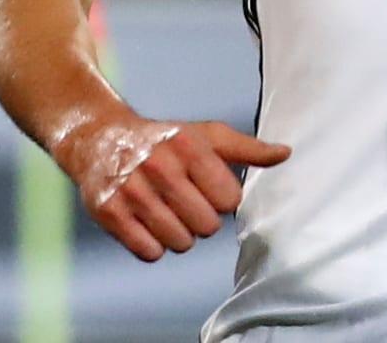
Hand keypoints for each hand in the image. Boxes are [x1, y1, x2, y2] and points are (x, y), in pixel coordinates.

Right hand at [55, 113, 290, 260]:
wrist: (101, 139)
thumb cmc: (165, 140)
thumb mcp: (207, 135)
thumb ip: (247, 148)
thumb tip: (285, 154)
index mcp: (189, 145)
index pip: (229, 199)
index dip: (223, 199)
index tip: (210, 189)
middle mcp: (159, 166)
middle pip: (207, 225)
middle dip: (203, 219)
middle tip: (188, 203)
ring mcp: (132, 190)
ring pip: (180, 242)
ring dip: (179, 234)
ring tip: (168, 212)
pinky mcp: (108, 212)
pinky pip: (148, 252)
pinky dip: (153, 245)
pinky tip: (148, 223)